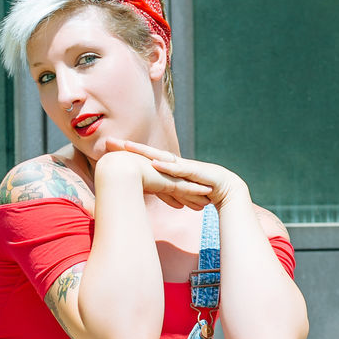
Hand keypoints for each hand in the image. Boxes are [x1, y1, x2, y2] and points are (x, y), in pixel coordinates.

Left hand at [105, 139, 249, 208]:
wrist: (229, 192)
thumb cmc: (203, 192)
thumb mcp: (179, 193)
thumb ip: (165, 191)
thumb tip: (148, 196)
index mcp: (169, 169)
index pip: (146, 160)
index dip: (129, 155)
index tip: (109, 150)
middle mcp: (176, 164)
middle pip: (149, 154)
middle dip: (130, 148)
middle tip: (110, 142)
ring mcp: (186, 167)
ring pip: (162, 158)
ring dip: (145, 153)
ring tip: (128, 147)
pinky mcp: (196, 173)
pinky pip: (179, 170)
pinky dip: (167, 167)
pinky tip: (154, 164)